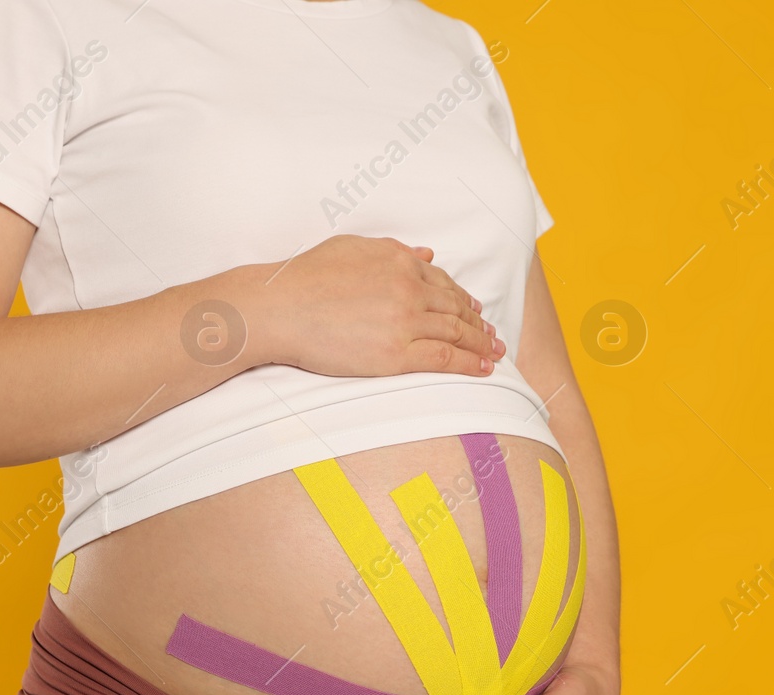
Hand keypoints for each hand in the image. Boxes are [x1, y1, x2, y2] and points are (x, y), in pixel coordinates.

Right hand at [251, 235, 504, 376]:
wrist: (279, 308)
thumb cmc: (305, 278)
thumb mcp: (352, 248)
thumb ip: (393, 251)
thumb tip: (427, 255)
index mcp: (399, 260)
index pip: (443, 282)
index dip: (463, 298)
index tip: (475, 310)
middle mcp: (408, 288)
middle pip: (455, 307)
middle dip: (478, 323)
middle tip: (493, 336)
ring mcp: (405, 322)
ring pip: (456, 333)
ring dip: (481, 344)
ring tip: (494, 352)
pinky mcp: (396, 355)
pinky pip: (444, 358)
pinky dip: (469, 363)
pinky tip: (483, 368)